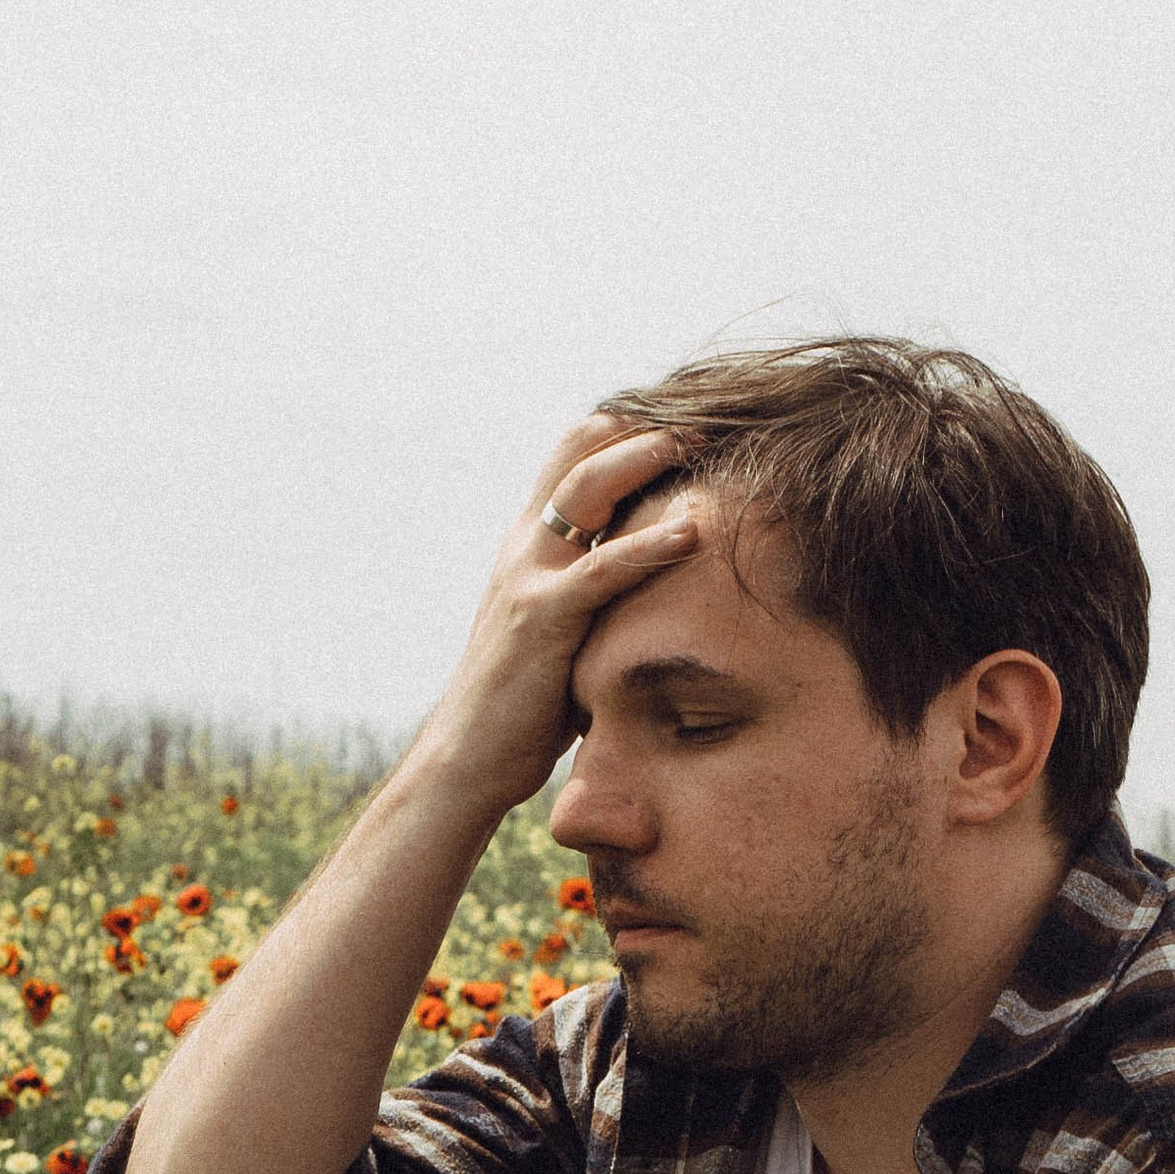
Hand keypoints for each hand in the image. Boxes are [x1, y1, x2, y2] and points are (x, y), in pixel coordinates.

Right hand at [419, 410, 701, 813]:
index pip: (574, 455)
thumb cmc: (523, 704)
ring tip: (701, 444)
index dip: (627, 427)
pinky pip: (602, 569)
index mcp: (530, 543)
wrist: (466, 757)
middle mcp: (525, 545)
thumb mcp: (561, 631)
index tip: (686, 416)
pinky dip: (650, 545)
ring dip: (647, 458)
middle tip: (708, 416)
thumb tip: (650, 589)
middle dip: (644, 426)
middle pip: (581, 450)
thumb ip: (593, 596)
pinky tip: (693, 530)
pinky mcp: (542, 618)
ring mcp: (529, 576)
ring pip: (587, 490)